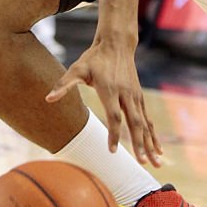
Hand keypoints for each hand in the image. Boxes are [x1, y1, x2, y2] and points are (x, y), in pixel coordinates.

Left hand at [46, 37, 162, 165]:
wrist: (117, 43)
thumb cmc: (94, 58)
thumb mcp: (77, 68)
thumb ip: (64, 84)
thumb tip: (48, 98)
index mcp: (110, 89)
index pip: (114, 116)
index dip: (114, 134)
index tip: (112, 151)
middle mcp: (126, 94)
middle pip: (135, 122)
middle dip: (139, 144)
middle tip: (142, 163)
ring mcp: (135, 96)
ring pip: (145, 123)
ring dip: (151, 143)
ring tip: (156, 163)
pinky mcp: (139, 97)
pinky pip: (148, 119)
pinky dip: (153, 135)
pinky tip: (157, 149)